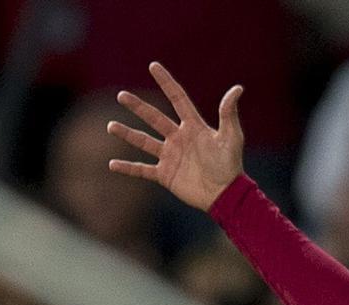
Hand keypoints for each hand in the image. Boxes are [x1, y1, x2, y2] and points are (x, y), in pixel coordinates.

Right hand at [107, 62, 243, 210]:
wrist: (225, 194)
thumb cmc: (230, 165)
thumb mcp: (232, 137)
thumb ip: (229, 113)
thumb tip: (238, 88)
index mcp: (193, 127)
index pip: (177, 99)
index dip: (166, 82)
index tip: (153, 66)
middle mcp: (179, 139)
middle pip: (154, 118)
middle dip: (138, 107)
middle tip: (121, 95)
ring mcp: (170, 157)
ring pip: (144, 142)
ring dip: (127, 134)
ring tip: (111, 126)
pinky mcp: (165, 175)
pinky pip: (142, 170)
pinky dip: (127, 168)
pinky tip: (112, 164)